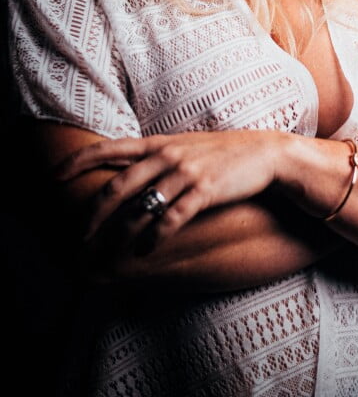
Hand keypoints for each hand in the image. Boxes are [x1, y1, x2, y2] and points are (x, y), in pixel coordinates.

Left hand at [55, 129, 282, 244]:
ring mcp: (186, 173)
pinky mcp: (205, 191)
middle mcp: (168, 155)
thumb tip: (126, 171)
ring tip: (110, 253)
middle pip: (119, 185)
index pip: (110, 148)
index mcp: (159, 143)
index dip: (80, 161)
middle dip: (95, 213)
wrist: (264, 154)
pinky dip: (157, 236)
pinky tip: (147, 250)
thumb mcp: (185, 147)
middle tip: (80, 236)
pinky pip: (173, 217)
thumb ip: (156, 157)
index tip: (55, 176)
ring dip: (122, 232)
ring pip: (142, 206)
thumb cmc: (221, 154)